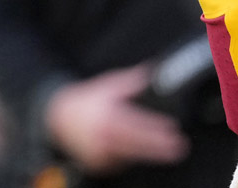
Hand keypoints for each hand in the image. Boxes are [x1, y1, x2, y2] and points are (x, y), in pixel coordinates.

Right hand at [43, 65, 188, 173]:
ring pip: (130, 156)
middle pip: (136, 144)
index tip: (171, 127)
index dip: (155, 126)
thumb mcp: (108, 85)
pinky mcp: (97, 164)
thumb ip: (131, 81)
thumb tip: (153, 73)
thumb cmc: (87, 101)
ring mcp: (99, 152)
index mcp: (108, 115)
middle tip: (179, 147)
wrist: (59, 117)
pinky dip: (129, 157)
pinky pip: (119, 163)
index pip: (136, 122)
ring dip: (147, 153)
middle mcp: (103, 135)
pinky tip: (131, 148)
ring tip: (163, 148)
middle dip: (160, 148)